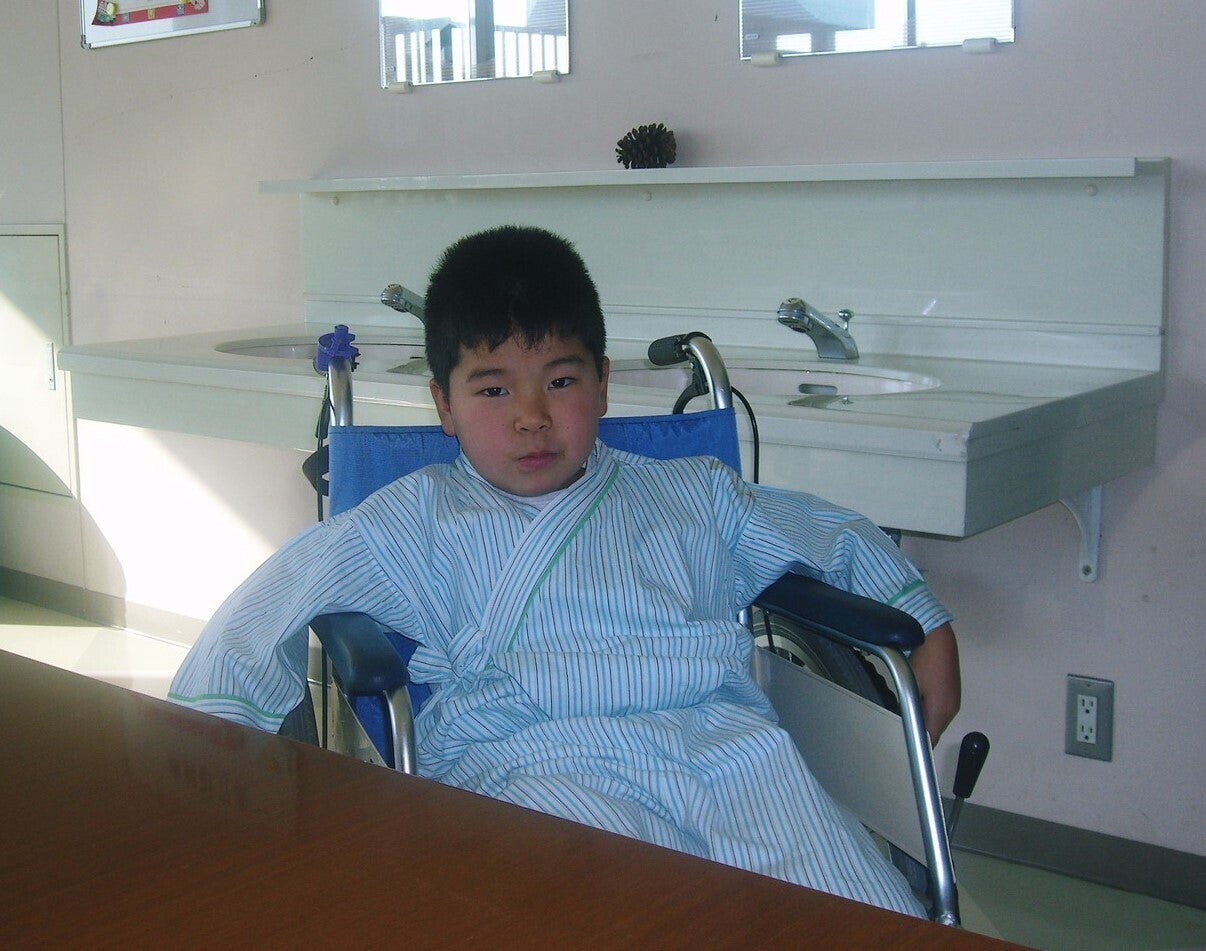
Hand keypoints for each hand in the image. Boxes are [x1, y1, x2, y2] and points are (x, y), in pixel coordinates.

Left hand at [908, 622, 960, 744]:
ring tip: (910, 705)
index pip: (932, 738)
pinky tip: (920, 695)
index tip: (909, 745)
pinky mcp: (953, 690)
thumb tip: (912, 726)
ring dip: (926, 717)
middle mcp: (952, 708)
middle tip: (905, 723)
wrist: (937, 637)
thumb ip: (913, 711)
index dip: (921, 745)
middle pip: (936, 729)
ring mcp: (954, 699)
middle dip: (922, 729)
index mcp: (943, 711)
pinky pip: (941, 706)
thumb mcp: (913, 688)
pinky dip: (931, 707)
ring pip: (938, 718)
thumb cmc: (923, 662)